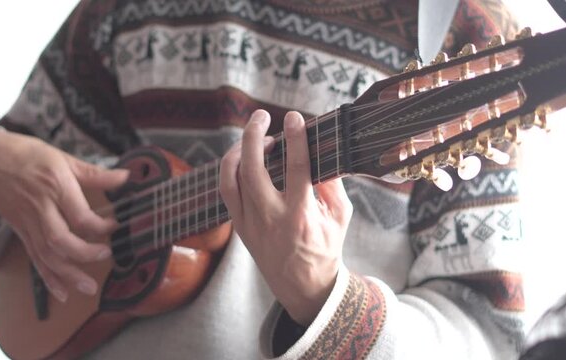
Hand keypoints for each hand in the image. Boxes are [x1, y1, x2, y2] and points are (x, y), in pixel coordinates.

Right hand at [0, 128, 128, 301]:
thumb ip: (95, 173)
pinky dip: (48, 278)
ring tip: (89, 288)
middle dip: (85, 254)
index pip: (80, 216)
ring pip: (47, 255)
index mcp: (55, 186)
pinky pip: (34, 258)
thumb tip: (125, 177)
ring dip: (68, 275)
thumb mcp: (64, 158)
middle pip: (61, 240)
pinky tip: (63, 292)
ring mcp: (28, 222)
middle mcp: (40, 208)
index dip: (100, 226)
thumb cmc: (27, 155)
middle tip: (106, 255)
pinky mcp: (21, 232)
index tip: (114, 225)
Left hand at [220, 110, 352, 324]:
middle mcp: (271, 218)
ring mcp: (250, 223)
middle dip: (253, 136)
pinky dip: (231, 168)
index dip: (295, 139)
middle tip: (262, 116)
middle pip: (253, 169)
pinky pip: (227, 191)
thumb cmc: (325, 248)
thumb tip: (323, 151)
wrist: (302, 286)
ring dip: (239, 150)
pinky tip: (243, 156)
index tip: (295, 118)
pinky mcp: (239, 227)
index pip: (296, 168)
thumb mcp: (340, 218)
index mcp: (301, 216)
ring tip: (254, 135)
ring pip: (232, 178)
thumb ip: (332, 184)